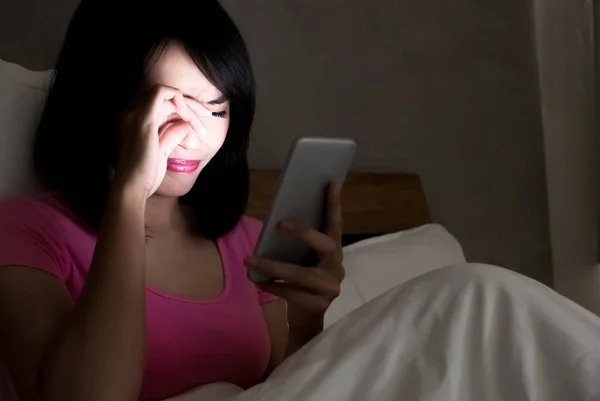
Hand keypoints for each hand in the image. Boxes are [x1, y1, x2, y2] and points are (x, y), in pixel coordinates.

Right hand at [113, 84, 207, 198]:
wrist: (133, 186)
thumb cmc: (147, 174)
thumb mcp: (162, 151)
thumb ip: (171, 135)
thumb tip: (185, 124)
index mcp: (134, 120)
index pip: (161, 104)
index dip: (183, 108)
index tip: (200, 121)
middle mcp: (131, 112)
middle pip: (165, 96)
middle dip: (190, 105)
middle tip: (208, 115)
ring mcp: (136, 113)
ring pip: (167, 93)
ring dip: (187, 104)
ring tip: (201, 122)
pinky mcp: (144, 117)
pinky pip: (163, 92)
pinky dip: (179, 99)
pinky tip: (189, 118)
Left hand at [244, 183, 344, 328]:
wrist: (306, 318)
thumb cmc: (301, 282)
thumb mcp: (301, 260)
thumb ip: (298, 246)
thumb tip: (277, 223)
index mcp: (333, 251)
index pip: (335, 224)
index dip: (334, 205)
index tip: (331, 182)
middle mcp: (336, 267)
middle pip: (326, 246)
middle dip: (304, 233)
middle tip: (280, 224)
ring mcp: (330, 287)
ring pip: (302, 274)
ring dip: (273, 266)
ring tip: (250, 261)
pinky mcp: (319, 304)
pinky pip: (293, 293)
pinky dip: (273, 286)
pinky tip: (258, 281)